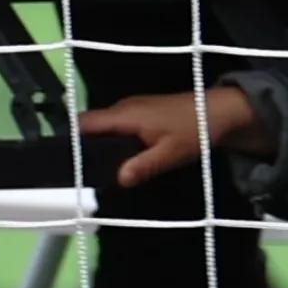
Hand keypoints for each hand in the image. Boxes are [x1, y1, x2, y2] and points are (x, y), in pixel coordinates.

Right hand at [73, 84, 249, 189]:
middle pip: (92, 126)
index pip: (85, 122)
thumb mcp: (171, 154)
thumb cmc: (195, 130)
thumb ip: (143, 166)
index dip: (71, 140)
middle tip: (83, 176)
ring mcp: (133, 108)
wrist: (220, 111)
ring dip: (102, 146)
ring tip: (99, 172)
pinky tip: (122, 160)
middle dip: (86, 148)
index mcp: (125, 115)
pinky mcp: (143, 112)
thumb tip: (118, 180)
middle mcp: (124, 108)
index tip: (66, 163)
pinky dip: (116, 142)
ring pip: (106, 127)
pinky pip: (119, 127)